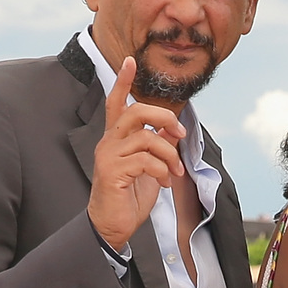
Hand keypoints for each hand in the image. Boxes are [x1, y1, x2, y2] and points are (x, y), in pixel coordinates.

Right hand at [87, 56, 184, 252]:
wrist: (114, 226)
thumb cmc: (129, 198)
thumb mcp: (150, 169)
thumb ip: (158, 147)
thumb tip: (171, 130)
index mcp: (117, 139)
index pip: (116, 103)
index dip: (122, 82)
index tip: (130, 60)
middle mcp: (109, 142)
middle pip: (136, 113)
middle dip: (163, 118)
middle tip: (180, 134)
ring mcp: (108, 156)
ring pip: (145, 138)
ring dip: (168, 154)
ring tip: (174, 172)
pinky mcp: (111, 171)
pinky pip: (145, 160)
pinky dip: (162, 171)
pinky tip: (164, 183)